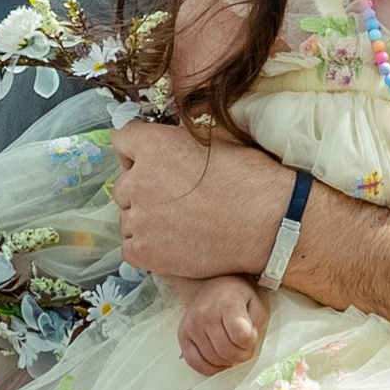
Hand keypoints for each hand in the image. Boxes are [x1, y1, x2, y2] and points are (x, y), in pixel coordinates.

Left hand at [113, 123, 288, 282]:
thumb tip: (169, 141)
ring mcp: (139, 218)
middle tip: (176, 200)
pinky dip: (148, 248)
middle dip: (144, 190)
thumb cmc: (249, 178)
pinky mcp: (144, 251)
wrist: (268, 222)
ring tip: (181, 225)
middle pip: (123, 184)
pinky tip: (175, 244)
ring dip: (146, 220)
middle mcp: (138, 179)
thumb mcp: (216, 138)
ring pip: (128, 218)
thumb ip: (179, 139)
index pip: (122, 141)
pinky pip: (130, 248)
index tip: (154, 163)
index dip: (138, 152)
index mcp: (153, 145)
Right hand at [178, 276, 267, 375]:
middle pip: (227, 351)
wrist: (207, 286)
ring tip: (231, 351)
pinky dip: (210, 368)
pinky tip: (219, 362)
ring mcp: (192, 326)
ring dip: (227, 361)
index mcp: (228, 304)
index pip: (241, 336)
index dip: (250, 343)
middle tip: (243, 349)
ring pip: (213, 359)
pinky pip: (194, 362)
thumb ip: (257, 320)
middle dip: (241, 355)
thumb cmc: (235, 297)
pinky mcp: (183, 336)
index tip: (251, 338)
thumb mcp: (254, 302)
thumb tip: (249, 339)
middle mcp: (206, 315)